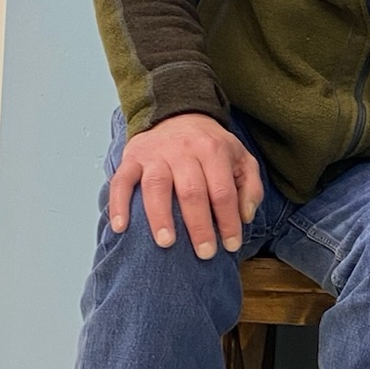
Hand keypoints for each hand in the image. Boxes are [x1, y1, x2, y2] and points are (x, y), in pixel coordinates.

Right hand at [107, 113, 263, 257]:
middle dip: (199, 226)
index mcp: (213, 150)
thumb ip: (251, 187)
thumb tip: (245, 217)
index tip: (231, 245)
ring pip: (156, 186)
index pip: (222, 191)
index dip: (228, 221)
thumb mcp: (241, 158)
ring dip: (160, 217)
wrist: (178, 114)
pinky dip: (119, 203)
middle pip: (191, 191)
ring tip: (166, 243)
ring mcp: (155, 154)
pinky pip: (121, 181)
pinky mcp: (132, 158)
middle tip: (204, 254)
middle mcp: (183, 151)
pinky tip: (121, 227)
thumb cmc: (211, 146)